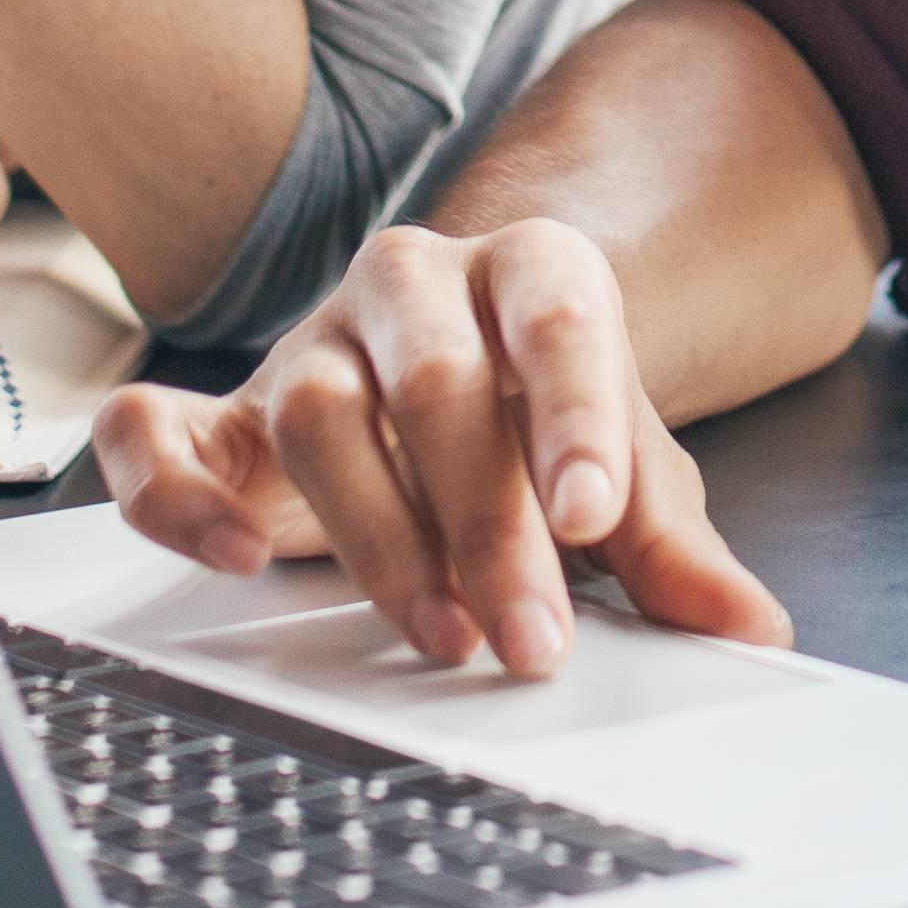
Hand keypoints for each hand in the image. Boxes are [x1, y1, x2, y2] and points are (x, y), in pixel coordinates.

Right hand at [88, 220, 788, 680]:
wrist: (451, 382)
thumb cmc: (541, 430)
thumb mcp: (624, 479)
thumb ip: (676, 547)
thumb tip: (750, 628)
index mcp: (530, 269)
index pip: (558, 325)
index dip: (575, 419)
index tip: (591, 518)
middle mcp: (412, 282)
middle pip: (436, 383)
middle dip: (487, 524)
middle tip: (529, 639)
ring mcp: (306, 339)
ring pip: (317, 413)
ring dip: (380, 538)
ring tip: (440, 633)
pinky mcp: (216, 407)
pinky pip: (157, 429)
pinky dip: (176, 493)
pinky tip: (236, 557)